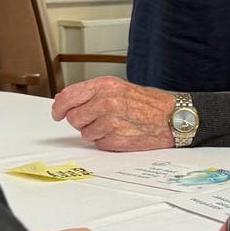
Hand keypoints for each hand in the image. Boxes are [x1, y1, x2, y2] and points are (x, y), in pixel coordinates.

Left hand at [51, 76, 177, 150]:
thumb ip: (91, 93)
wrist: (172, 117)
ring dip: (95, 132)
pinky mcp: (115, 139)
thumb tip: (64, 100)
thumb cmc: (147, 103)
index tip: (57, 113)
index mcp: (104, 86)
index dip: (59, 107)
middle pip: (73, 118)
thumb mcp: (118, 87)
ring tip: (114, 124)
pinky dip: (106, 141)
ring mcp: (110, 122)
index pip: (68, 97)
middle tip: (97, 118)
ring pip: (84, 133)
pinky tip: (121, 132)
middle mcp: (105, 102)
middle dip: (82, 120)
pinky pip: (98, 144)